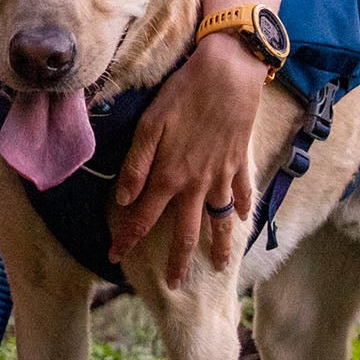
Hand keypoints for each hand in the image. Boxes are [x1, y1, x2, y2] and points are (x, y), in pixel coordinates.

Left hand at [108, 34, 266, 285]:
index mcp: (169, 176)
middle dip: (178, 261)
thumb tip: (124, 200)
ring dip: (219, 245)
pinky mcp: (240, 162)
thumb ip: (136, 165)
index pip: (143, 217)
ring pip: (221, 220)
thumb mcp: (149, 126)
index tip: (115, 257)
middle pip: (186, 231)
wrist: (228, 75)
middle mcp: (197, 183)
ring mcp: (223, 175)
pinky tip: (244, 218)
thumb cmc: (182, 95)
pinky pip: (243, 193)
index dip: (128, 238)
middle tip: (174, 284)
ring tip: (219, 265)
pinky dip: (244, 208)